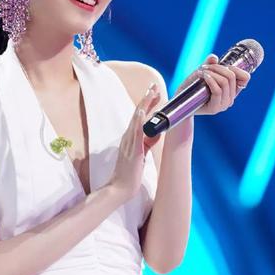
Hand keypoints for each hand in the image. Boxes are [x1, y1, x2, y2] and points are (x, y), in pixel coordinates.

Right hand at [109, 82, 161, 200]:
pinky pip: (136, 134)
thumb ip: (146, 142)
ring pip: (137, 120)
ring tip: (151, 93)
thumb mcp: (141, 154)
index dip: (146, 104)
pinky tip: (143, 112)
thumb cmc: (129, 174)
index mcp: (130, 138)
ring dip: (144, 105)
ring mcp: (129, 143)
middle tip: (154, 86)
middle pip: (137, 114)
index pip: (138, 117)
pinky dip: (139, 122)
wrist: (119, 188)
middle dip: (146, 99)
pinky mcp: (133, 151)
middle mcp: (128, 137)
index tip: (154, 93)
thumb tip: (155, 134)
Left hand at [173, 54, 250, 115]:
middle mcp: (230, 98)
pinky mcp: (214, 108)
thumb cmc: (192, 87)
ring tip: (201, 71)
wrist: (181, 102)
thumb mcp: (202, 72)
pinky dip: (210, 80)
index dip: (236, 68)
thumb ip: (209, 64)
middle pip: (232, 76)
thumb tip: (214, 57)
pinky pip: (217, 90)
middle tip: (205, 67)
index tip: (224, 65)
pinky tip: (203, 76)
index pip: (245, 78)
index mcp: (232, 90)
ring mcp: (223, 105)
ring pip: (224, 82)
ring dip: (212, 72)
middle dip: (218, 67)